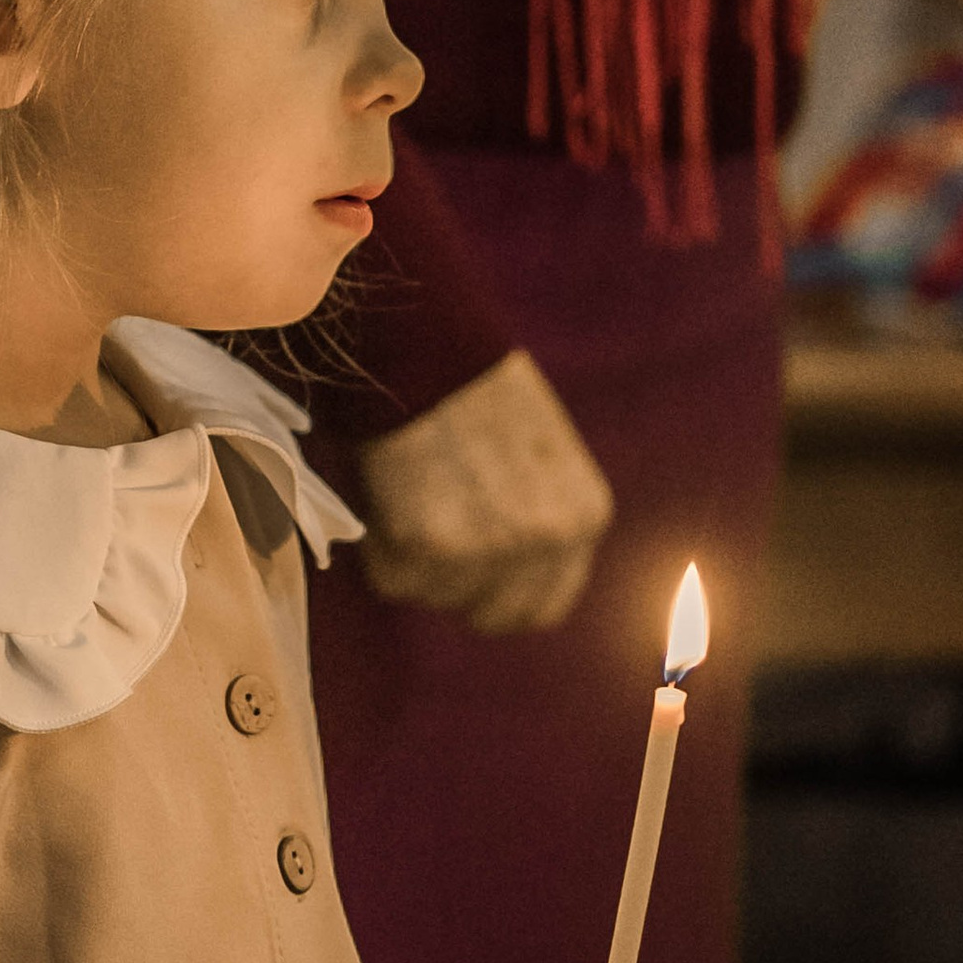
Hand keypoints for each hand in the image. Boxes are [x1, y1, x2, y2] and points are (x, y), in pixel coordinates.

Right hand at [357, 348, 612, 632]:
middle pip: (492, 616)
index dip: (503, 596)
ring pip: (436, 598)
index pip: (545, 608)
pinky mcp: (424, 546)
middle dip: (459, 588)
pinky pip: (391, 578)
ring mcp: (485, 550)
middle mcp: (543, 542)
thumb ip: (539, 521)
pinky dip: (379, 547)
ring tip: (415, 496)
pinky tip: (390, 494)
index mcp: (582, 518)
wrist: (426, 346)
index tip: (475, 576)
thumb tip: (510, 578)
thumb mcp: (546, 460)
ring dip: (416, 563)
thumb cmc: (479, 391)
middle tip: (434, 538)